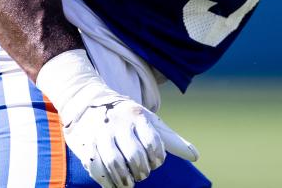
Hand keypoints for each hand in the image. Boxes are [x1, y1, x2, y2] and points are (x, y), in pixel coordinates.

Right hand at [36, 50, 197, 187]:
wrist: (87, 103)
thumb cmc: (126, 117)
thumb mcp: (148, 122)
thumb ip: (170, 140)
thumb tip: (195, 156)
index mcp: (137, 116)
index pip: (154, 144)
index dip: (157, 159)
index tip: (155, 162)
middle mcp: (118, 123)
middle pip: (135, 156)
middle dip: (142, 172)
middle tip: (142, 174)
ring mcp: (100, 134)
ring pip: (115, 164)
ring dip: (125, 180)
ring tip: (129, 183)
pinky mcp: (86, 145)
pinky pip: (97, 169)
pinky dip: (108, 182)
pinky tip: (114, 184)